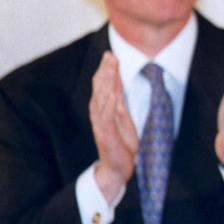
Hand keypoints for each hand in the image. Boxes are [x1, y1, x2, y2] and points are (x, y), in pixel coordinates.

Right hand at [89, 51, 138, 202]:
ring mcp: (102, 124)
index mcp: (106, 110)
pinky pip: (105, 118)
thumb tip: (118, 83)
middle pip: (100, 89)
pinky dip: (106, 105)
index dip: (107, 70)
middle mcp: (100, 115)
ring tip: (109, 68)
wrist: (117, 169)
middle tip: (109, 55)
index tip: (111, 55)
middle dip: (105, 71)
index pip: (104, 86)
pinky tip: (109, 94)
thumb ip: (119, 102)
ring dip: (105, 83)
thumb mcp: (123, 119)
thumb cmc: (122, 144)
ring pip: (101, 99)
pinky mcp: (105, 135)